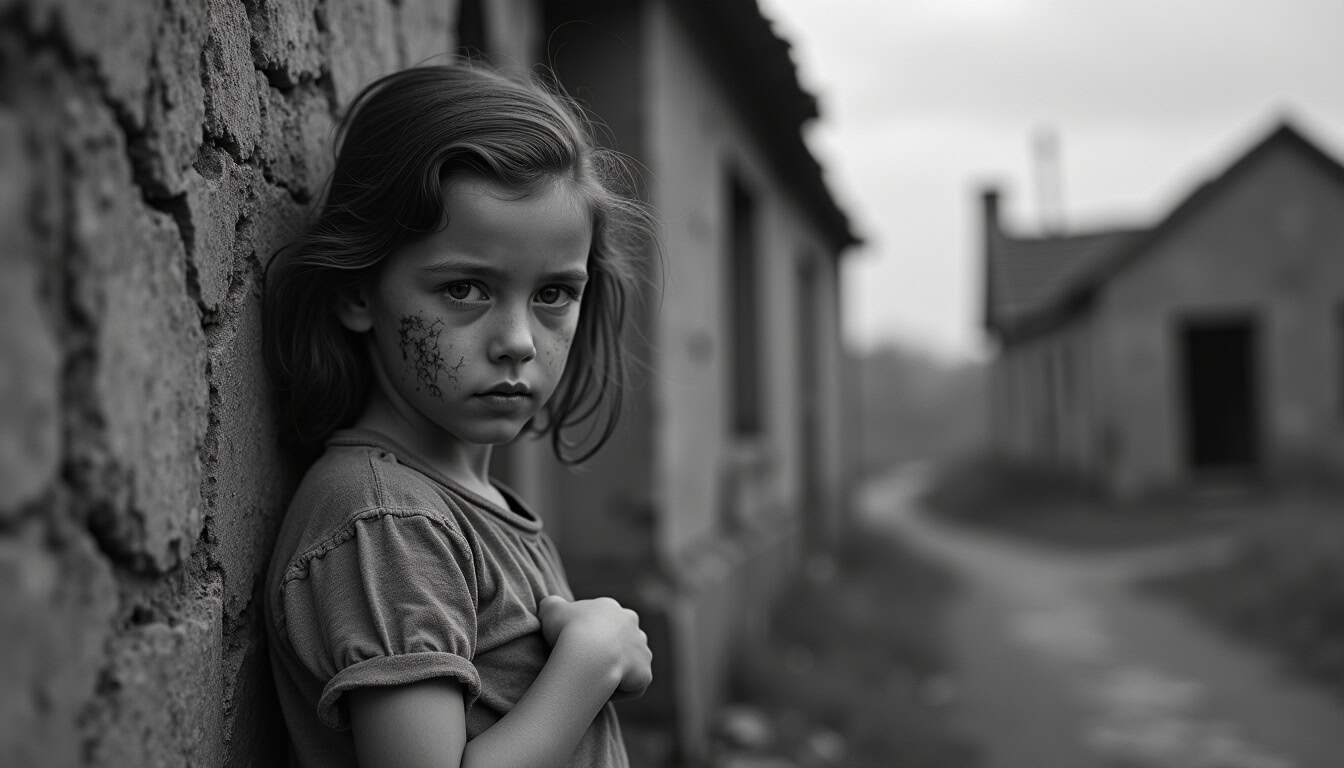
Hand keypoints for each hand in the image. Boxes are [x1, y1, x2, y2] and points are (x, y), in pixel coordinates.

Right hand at [538, 595, 652, 697]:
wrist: (588, 655)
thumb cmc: (567, 630)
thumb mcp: (550, 609)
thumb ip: (552, 605)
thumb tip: (551, 606)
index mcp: (612, 609)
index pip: (603, 621)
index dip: (589, 634)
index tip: (575, 646)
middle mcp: (633, 626)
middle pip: (622, 639)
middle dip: (609, 650)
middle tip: (588, 664)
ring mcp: (642, 650)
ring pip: (632, 662)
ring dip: (618, 670)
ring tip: (596, 680)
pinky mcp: (645, 674)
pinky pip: (634, 686)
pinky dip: (621, 691)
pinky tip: (604, 693)